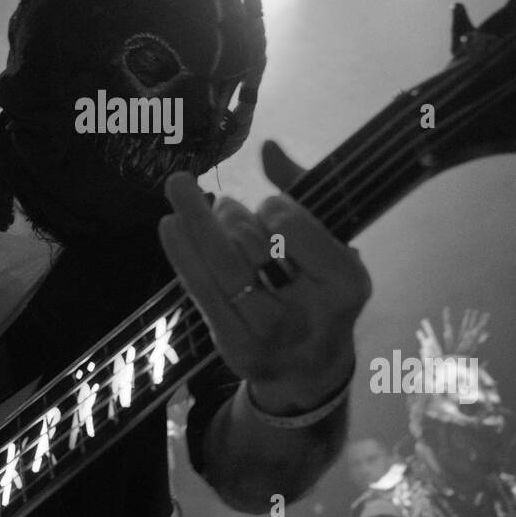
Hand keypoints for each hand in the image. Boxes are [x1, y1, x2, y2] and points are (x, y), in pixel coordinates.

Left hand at [158, 141, 370, 414]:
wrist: (308, 368)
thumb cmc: (317, 289)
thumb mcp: (327, 241)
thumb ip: (300, 190)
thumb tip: (266, 148)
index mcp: (346, 282)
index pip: (289, 225)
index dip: (271, 207)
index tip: (271, 211)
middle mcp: (312, 314)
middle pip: (249, 245)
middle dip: (229, 216)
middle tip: (222, 204)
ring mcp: (270, 335)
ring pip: (222, 268)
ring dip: (200, 226)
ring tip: (184, 199)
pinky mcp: (235, 347)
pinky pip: (202, 291)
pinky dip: (182, 253)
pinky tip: (170, 224)